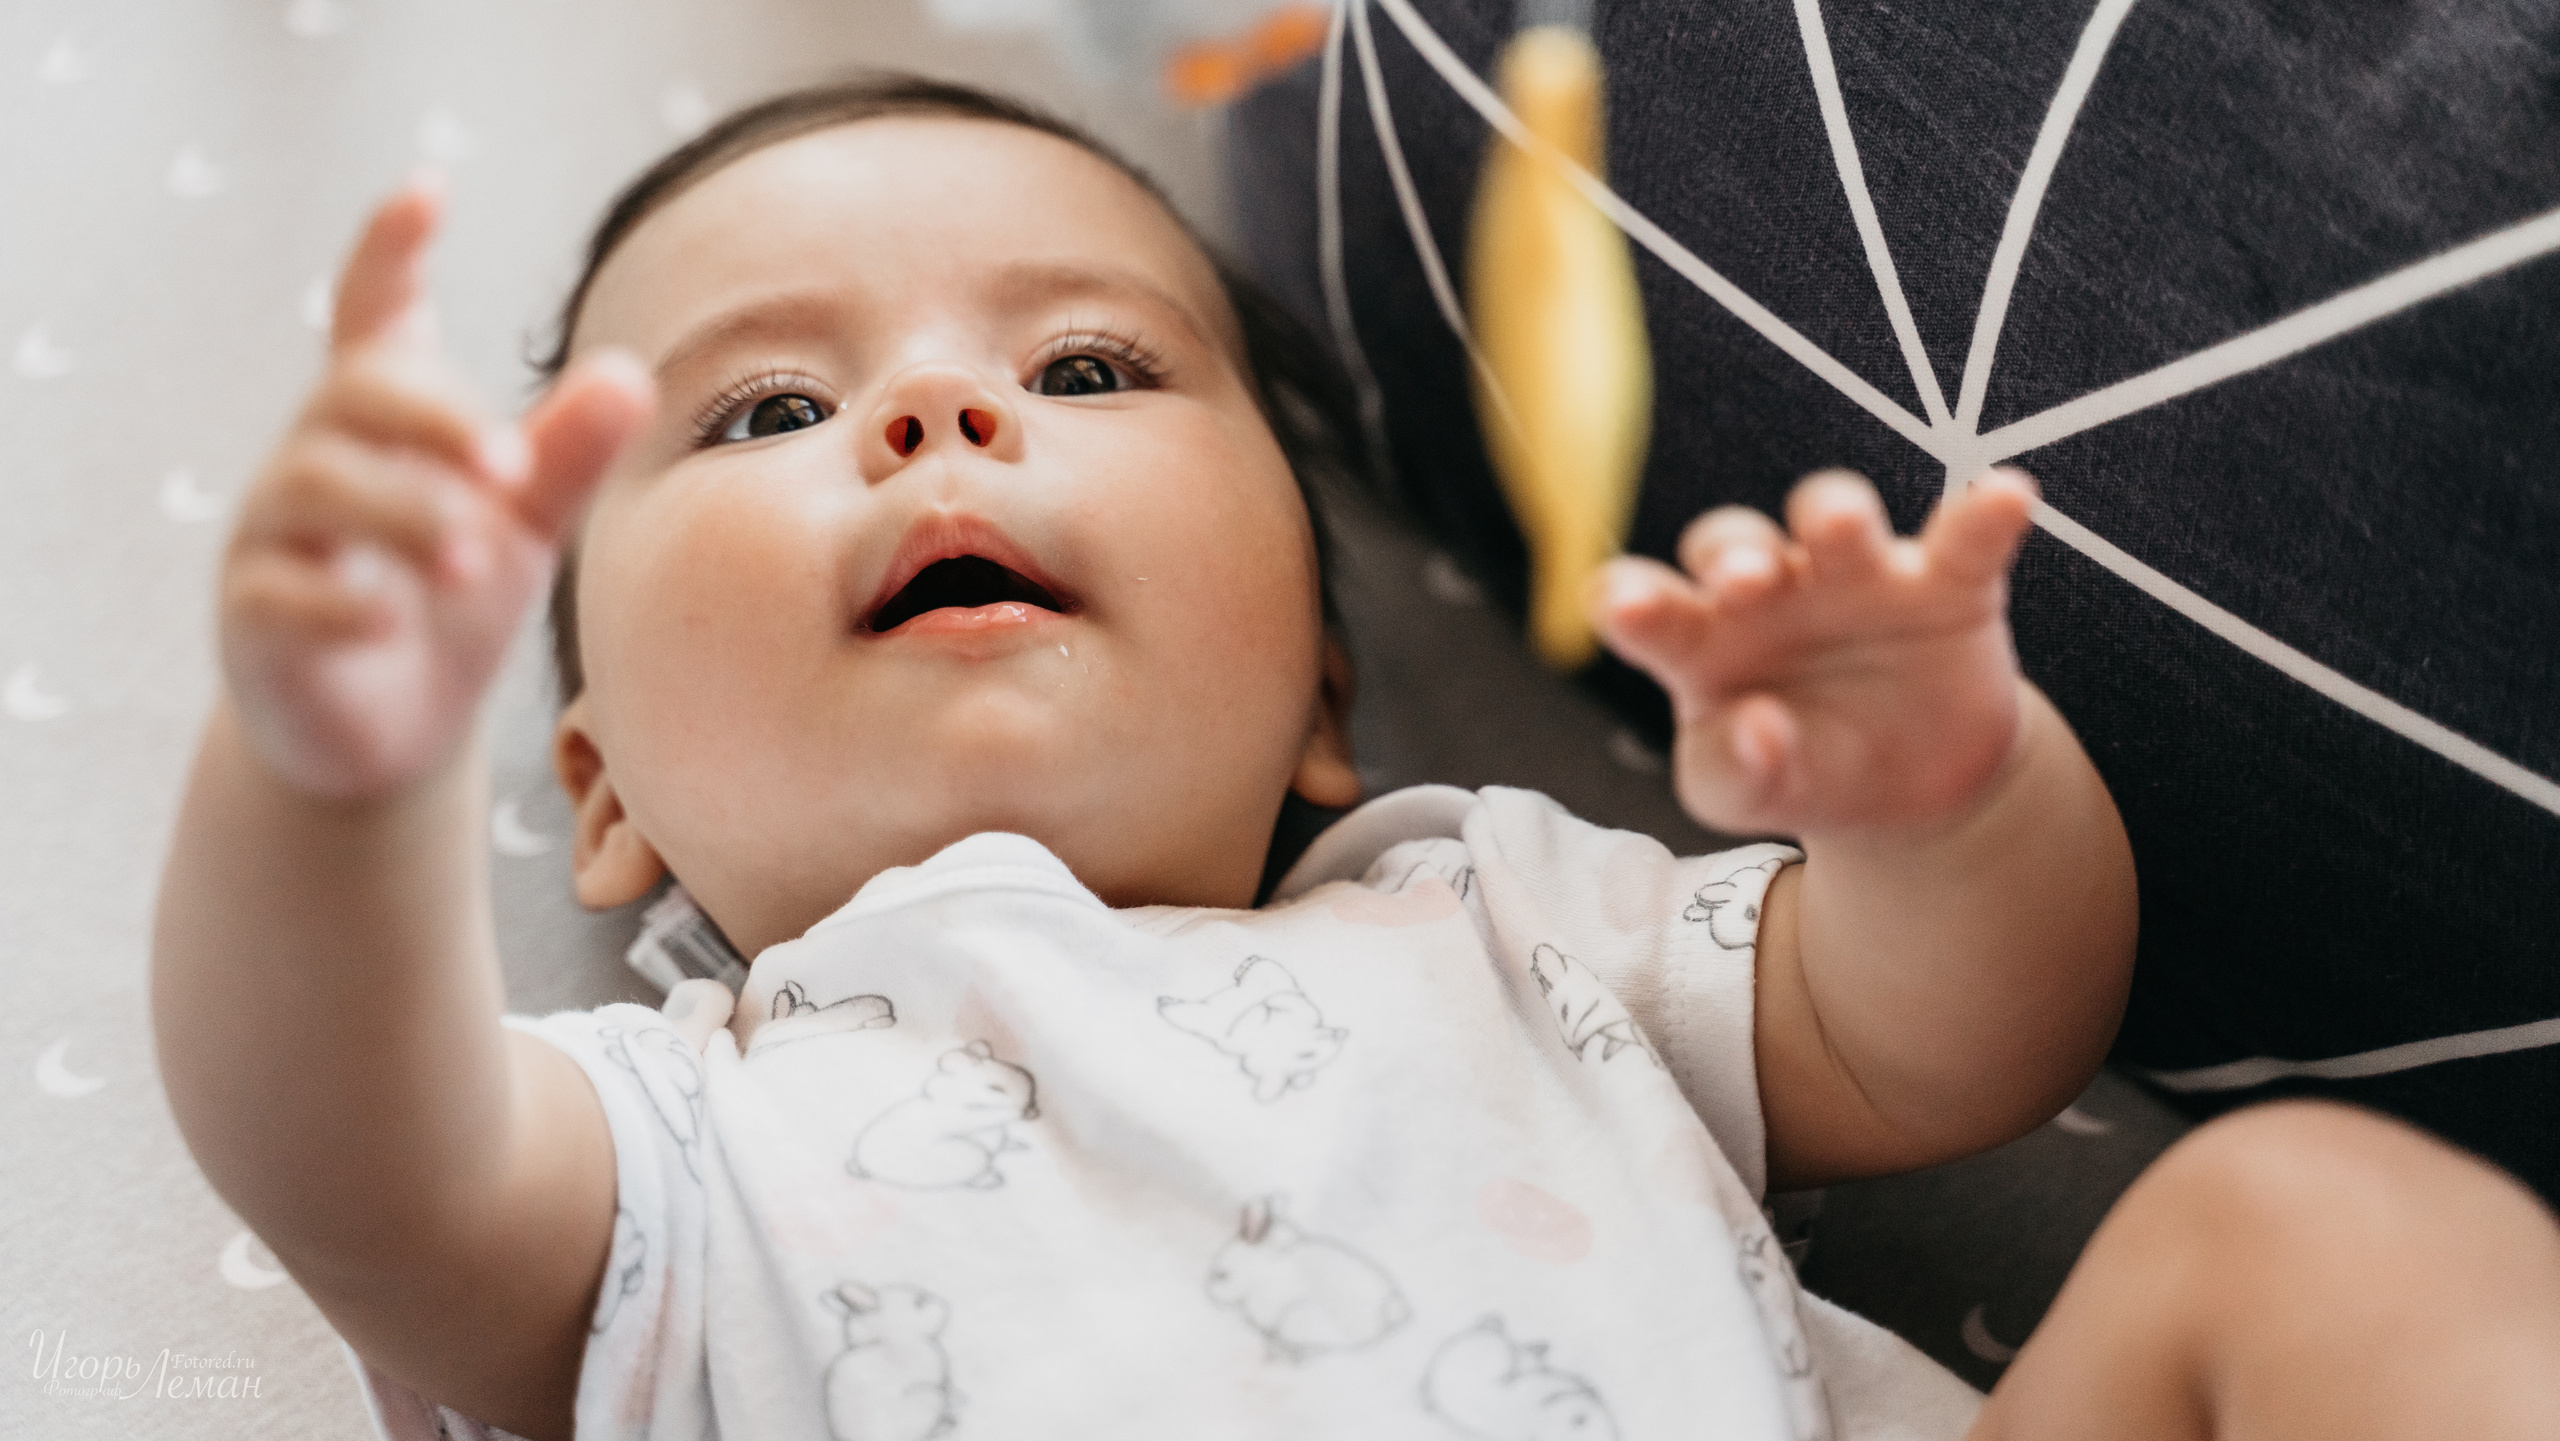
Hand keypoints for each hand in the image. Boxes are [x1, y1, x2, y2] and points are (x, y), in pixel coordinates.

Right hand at [219, 176, 653, 800]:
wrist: (393, 732)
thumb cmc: (454, 601)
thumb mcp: (525, 523)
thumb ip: (568, 455)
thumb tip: (630, 373)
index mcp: (383, 425)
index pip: (373, 317)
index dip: (390, 252)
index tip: (426, 191)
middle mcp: (315, 461)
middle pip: (353, 396)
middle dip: (434, 422)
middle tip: (511, 470)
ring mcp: (274, 538)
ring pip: (314, 486)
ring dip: (404, 513)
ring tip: (478, 554)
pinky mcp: (253, 620)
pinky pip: (278, 592)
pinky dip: (338, 600)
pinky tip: (390, 617)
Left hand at [1592, 469, 2036, 837]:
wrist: (1907, 792)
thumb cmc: (1797, 772)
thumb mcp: (1744, 793)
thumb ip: (1730, 770)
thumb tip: (1758, 728)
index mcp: (1697, 638)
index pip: (1643, 600)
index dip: (1629, 595)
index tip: (1626, 607)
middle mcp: (1768, 589)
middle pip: (1734, 541)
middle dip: (1735, 552)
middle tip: (1745, 581)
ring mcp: (1855, 577)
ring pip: (1835, 517)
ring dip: (1834, 512)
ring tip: (1842, 525)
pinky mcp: (1944, 584)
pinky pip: (1965, 538)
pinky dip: (1984, 515)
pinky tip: (2006, 497)